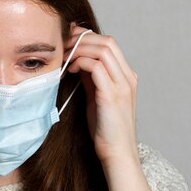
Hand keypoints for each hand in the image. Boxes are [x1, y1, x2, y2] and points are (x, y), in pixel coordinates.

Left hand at [64, 23, 138, 166]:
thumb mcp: (97, 97)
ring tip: (65, 57)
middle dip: (82, 39)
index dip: (88, 37)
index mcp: (126, 77)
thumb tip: (78, 61)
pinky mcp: (112, 95)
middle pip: (108, 41)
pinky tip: (71, 69)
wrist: (117, 152)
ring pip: (103, 50)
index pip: (110, 43)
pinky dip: (82, 62)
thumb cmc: (106, 128)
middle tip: (63, 45)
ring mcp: (122, 86)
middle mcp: (127, 78)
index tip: (69, 39)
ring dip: (80, 49)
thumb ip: (92, 78)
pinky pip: (97, 66)